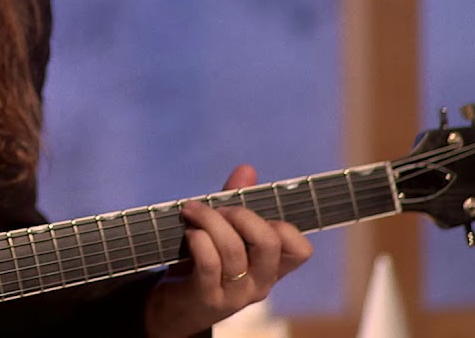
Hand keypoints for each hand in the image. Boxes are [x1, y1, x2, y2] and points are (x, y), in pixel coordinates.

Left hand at [143, 165, 312, 337]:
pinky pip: (209, 263)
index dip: (282, 225)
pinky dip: (198, 239)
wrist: (174, 306)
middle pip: (269, 243)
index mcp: (271, 268)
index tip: (255, 213)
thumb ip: (236, 202)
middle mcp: (260, 284)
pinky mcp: (207, 298)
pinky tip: (189, 232)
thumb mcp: (223, 232)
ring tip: (192, 211)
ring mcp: (235, 294)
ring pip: (233, 249)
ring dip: (209, 220)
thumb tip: (247, 169)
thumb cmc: (203, 263)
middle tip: (219, 208)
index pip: (300, 249)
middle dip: (242, 215)